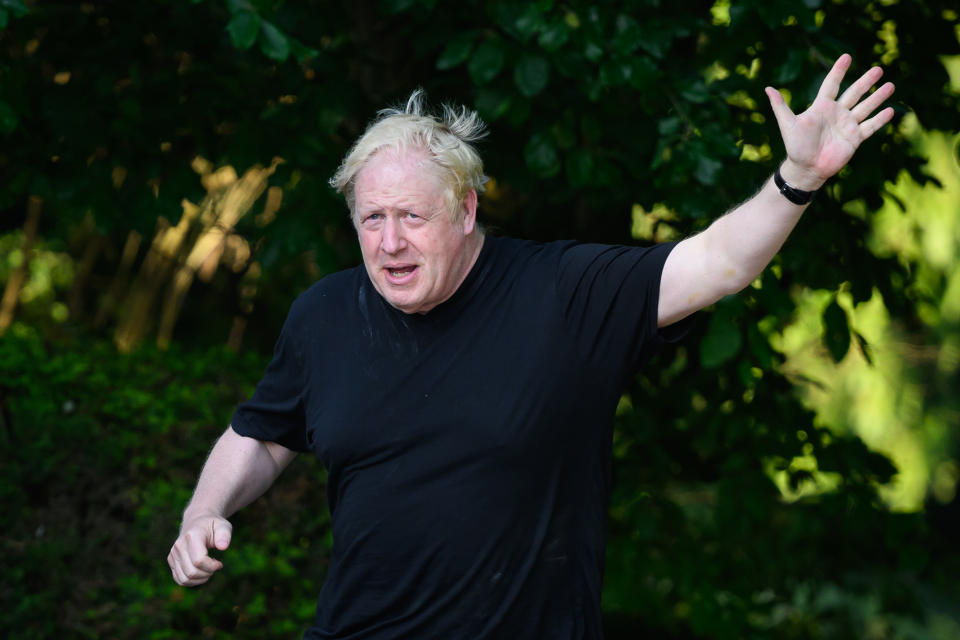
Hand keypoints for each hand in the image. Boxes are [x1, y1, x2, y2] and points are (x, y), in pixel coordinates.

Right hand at [167, 514, 232, 585]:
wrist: (197, 521)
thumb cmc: (213, 526)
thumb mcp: (223, 526)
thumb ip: (224, 535)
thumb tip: (223, 547)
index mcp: (192, 536)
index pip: (198, 561)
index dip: (212, 567)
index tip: (220, 563)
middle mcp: (179, 545)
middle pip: (191, 572)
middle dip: (207, 574)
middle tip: (215, 567)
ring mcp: (173, 553)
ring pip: (184, 579)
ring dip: (200, 579)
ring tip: (208, 570)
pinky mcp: (171, 560)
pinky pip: (179, 579)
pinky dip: (191, 581)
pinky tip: (201, 573)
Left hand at [765, 53, 895, 190]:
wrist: (806, 168)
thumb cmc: (795, 147)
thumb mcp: (788, 124)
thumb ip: (780, 106)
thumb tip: (767, 89)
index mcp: (822, 107)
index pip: (832, 84)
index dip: (839, 71)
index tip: (847, 56)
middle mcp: (837, 113)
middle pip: (854, 93)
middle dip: (866, 81)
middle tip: (879, 68)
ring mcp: (847, 125)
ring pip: (865, 107)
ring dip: (877, 97)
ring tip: (890, 85)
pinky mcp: (855, 138)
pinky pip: (870, 127)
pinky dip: (880, 119)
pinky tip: (891, 110)